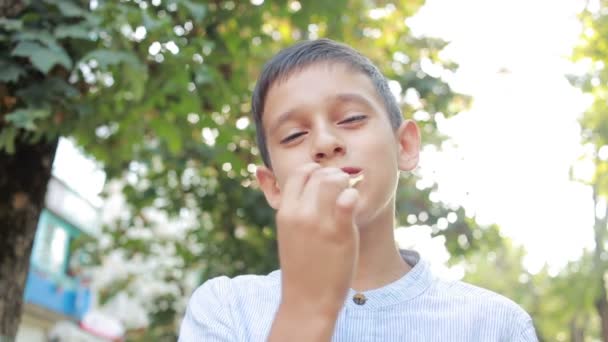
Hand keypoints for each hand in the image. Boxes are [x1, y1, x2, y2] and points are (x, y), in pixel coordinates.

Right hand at [275, 163, 359, 317]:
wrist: (307, 300)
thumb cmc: (300, 267)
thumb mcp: (287, 233)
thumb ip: (292, 210)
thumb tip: (291, 183)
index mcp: (285, 212)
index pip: (299, 173)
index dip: (315, 171)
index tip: (324, 180)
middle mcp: (299, 214)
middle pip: (319, 174)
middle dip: (334, 176)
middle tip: (343, 187)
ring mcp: (319, 222)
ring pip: (334, 180)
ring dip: (346, 183)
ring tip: (349, 196)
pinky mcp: (339, 232)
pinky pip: (348, 199)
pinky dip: (354, 196)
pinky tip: (354, 205)